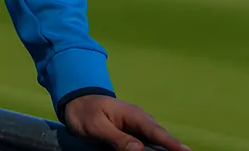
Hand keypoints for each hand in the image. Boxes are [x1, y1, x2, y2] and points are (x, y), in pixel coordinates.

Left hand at [62, 94, 188, 150]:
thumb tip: (139, 150)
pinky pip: (146, 145)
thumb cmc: (85, 112)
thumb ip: (118, 138)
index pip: (158, 132)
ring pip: (155, 144)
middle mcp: (141, 122)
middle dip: (172, 149)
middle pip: (161, 140)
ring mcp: (138, 129)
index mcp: (135, 116)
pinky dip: (152, 149)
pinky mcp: (133, 136)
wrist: (75, 103)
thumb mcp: (97, 126)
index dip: (174, 145)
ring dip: (161, 150)